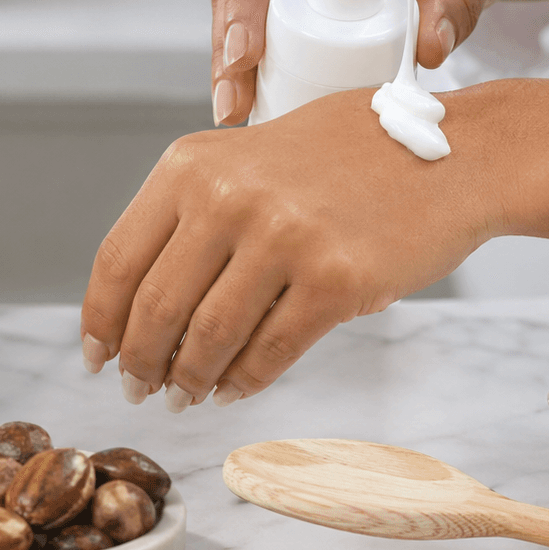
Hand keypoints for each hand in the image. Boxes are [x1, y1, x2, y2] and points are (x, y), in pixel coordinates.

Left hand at [80, 87, 499, 408]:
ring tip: (185, 396)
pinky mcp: (337, 280)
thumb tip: (138, 309)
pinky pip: (271, 351)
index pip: (118, 258)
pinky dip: (245, 381)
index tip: (96, 353)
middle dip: (139, 361)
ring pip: (210, 337)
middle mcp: (229, 197)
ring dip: (189, 380)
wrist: (452, 153)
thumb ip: (192, 215)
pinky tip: (234, 390)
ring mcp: (284, 239)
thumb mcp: (246, 158)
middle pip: (155, 306)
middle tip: (138, 388)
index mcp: (191, 165)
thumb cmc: (346, 157)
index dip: (100, 319)